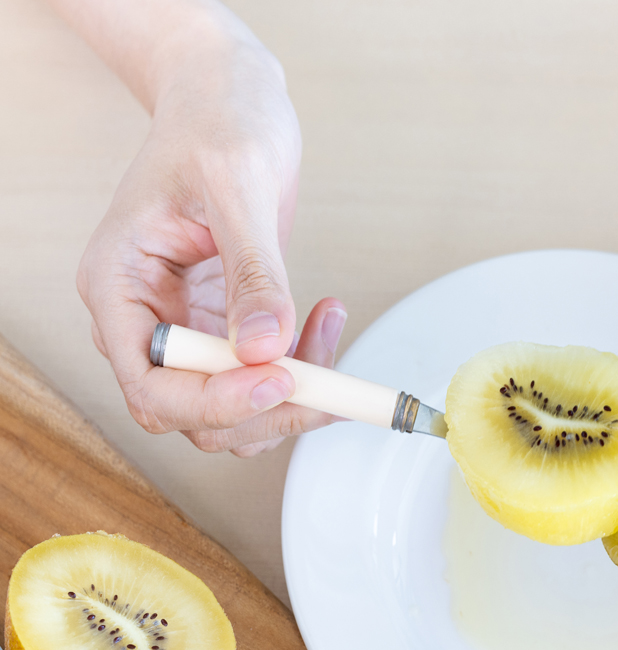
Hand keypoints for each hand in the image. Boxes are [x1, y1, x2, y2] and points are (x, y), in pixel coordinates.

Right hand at [76, 28, 344, 456]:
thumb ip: (253, 272)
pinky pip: (263, 377)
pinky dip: (303, 368)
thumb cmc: (217, 120)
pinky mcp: (226, 326)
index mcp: (118, 286)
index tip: (280, 380)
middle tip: (326, 377)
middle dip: (265, 407)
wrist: (228, 98)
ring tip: (328, 327)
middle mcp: (146, 319)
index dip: (216, 400)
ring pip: (233, 409)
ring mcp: (187, 327)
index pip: (152, 384)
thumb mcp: (237, 186)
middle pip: (194, 413)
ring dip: (291, 393)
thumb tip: (264, 348)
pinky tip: (327, 320)